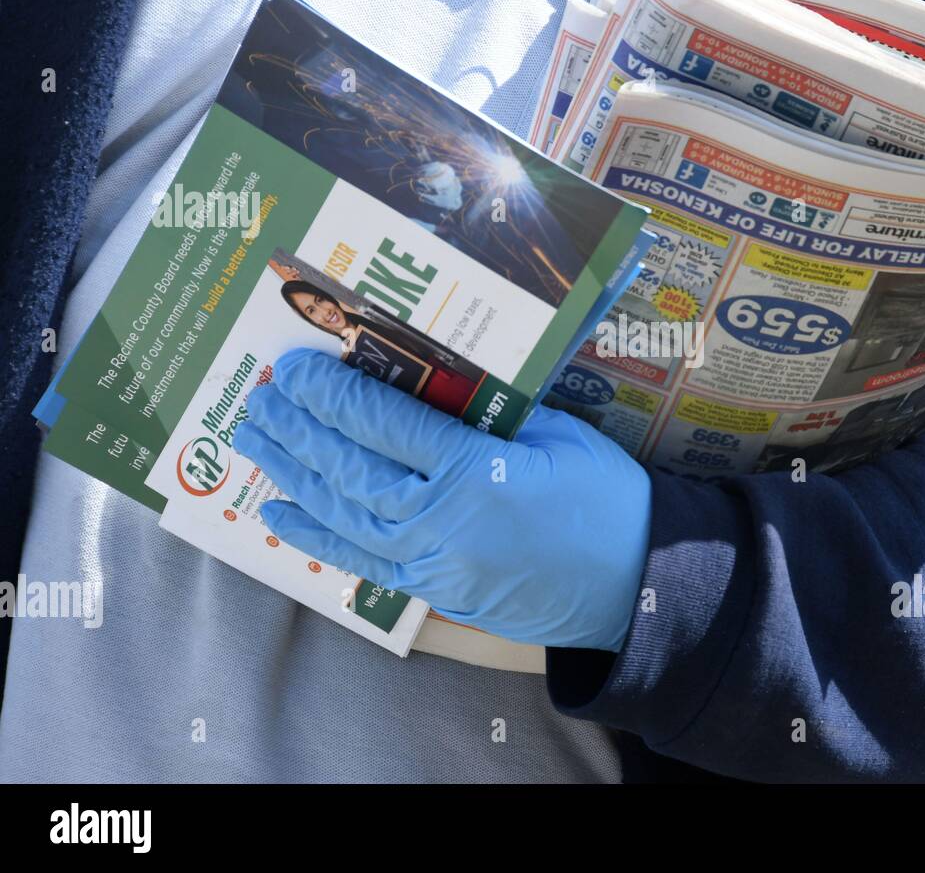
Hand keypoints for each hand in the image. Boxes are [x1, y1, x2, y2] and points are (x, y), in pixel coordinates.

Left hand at [232, 348, 650, 650]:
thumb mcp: (558, 432)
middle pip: (351, 468)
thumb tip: (432, 384)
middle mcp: (442, 521)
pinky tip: (279, 513)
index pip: (384, 425)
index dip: (334, 394)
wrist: (635, 584)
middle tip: (260, 397)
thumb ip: (492, 410)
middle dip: (300, 429)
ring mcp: (434, 563)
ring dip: (294, 474)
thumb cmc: (606, 500)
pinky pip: (362, 563)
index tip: (298, 367)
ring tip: (255, 442)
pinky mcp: (436, 590)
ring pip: (345, 514)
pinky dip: (317, 538)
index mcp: (476, 473)